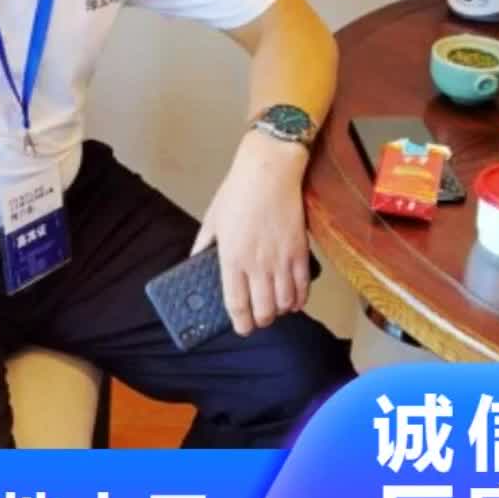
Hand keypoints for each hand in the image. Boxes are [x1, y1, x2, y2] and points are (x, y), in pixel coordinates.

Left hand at [191, 134, 311, 334]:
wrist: (270, 170)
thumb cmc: (237, 192)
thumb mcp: (212, 219)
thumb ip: (204, 245)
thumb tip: (195, 262)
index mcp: (231, 258)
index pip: (236, 304)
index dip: (240, 322)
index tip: (241, 327)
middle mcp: (257, 264)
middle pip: (263, 309)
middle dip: (261, 321)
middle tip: (258, 320)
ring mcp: (281, 259)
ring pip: (285, 302)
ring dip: (280, 311)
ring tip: (275, 309)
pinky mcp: (300, 251)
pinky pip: (303, 286)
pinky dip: (299, 299)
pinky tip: (294, 301)